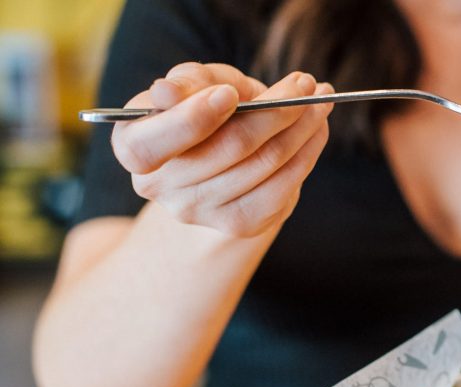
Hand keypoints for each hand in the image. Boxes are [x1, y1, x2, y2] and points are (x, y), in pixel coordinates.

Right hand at [112, 62, 332, 236]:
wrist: (225, 154)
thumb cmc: (206, 106)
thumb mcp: (197, 82)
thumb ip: (188, 81)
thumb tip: (166, 92)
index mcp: (132, 146)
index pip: (151, 145)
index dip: (193, 119)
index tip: (232, 94)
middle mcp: (157, 186)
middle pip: (227, 148)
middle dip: (275, 110)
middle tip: (305, 84)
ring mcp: (198, 212)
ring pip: (264, 164)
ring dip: (302, 128)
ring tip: (320, 101)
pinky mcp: (237, 224)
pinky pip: (282, 189)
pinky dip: (307, 154)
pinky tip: (318, 130)